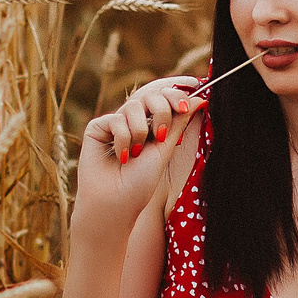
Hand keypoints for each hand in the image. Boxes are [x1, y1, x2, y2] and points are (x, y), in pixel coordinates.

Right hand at [77, 75, 205, 217]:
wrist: (115, 203)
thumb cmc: (140, 183)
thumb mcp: (164, 149)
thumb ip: (178, 122)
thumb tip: (200, 98)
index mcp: (151, 126)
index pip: (164, 99)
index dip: (177, 94)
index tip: (190, 97)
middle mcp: (133, 122)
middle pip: (151, 96)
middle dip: (162, 111)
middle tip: (162, 135)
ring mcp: (114, 124)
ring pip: (133, 107)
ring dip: (140, 132)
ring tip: (135, 155)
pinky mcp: (97, 128)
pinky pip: (116, 119)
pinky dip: (122, 139)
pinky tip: (120, 157)